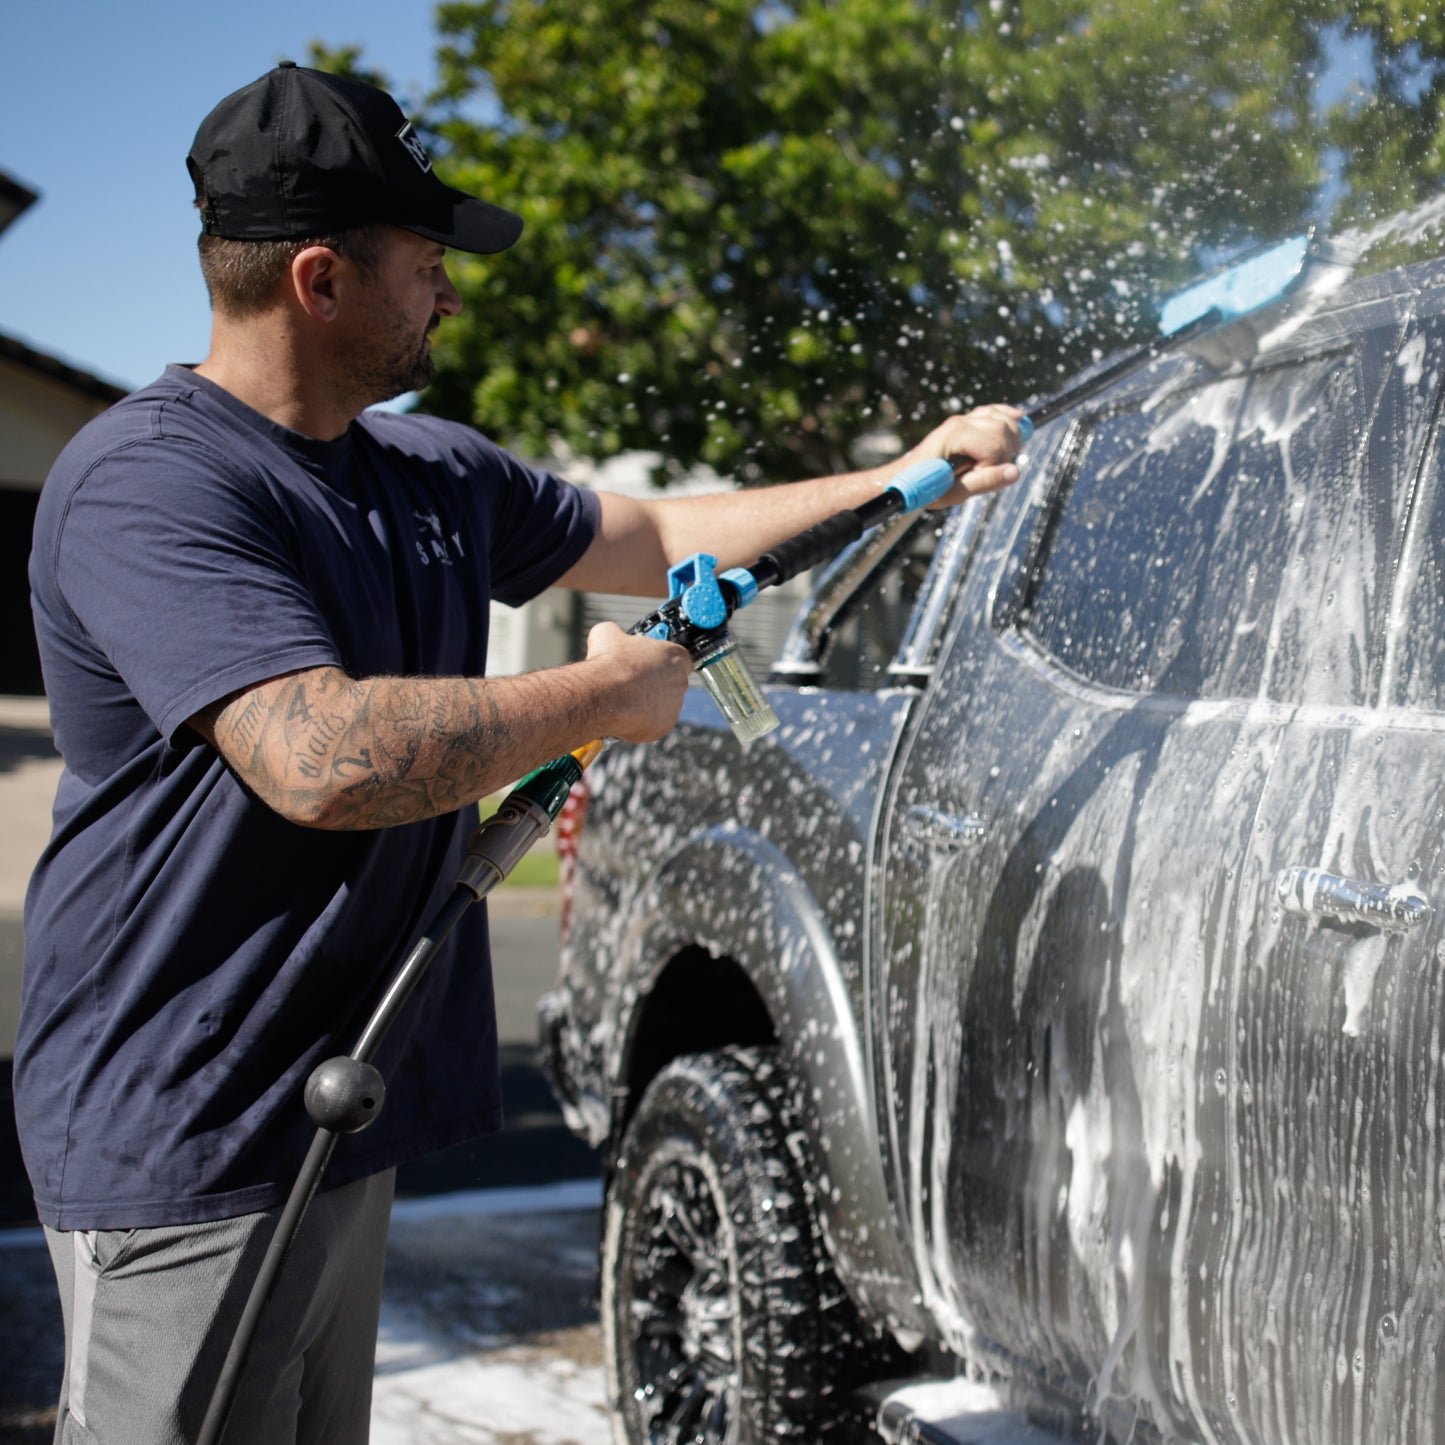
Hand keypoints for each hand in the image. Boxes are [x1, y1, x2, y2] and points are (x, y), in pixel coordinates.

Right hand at [585, 622, 691, 741]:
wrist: (601, 695)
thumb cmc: (608, 663)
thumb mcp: (608, 633)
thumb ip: (618, 634)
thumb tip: (612, 636)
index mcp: (675, 656)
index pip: (679, 659)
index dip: (661, 662)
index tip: (648, 664)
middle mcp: (680, 681)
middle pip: (671, 683)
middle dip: (654, 684)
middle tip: (633, 683)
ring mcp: (674, 706)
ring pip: (663, 705)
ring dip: (649, 703)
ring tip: (625, 699)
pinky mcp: (665, 726)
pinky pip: (655, 724)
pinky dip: (642, 722)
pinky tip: (626, 714)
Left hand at [904, 403, 1025, 505]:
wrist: (908, 478)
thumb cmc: (926, 487)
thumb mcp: (954, 493)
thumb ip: (984, 482)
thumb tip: (1014, 472)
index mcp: (955, 436)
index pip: (996, 444)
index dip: (993, 466)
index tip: (976, 477)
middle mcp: (961, 422)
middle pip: (1004, 429)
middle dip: (1004, 452)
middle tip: (986, 471)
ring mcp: (964, 420)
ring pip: (1003, 419)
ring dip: (1010, 439)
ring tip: (995, 460)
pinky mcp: (967, 421)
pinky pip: (993, 411)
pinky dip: (1007, 415)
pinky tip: (1019, 417)